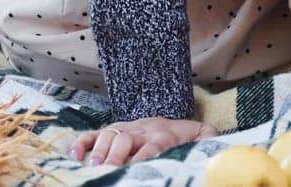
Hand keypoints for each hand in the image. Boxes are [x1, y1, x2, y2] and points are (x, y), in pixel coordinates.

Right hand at [71, 117, 215, 165]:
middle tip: (109, 169)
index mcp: (163, 134)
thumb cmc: (184, 137)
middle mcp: (141, 129)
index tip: (137, 167)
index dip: (144, 156)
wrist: (170, 121)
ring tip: (93, 166)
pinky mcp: (112, 131)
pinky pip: (94, 134)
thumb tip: (216, 145)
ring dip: (99, 150)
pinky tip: (74, 155)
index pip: (153, 145)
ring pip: (109, 135)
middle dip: (117, 155)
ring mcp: (124, 129)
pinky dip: (82, 143)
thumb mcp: (201, 136)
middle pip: (126, 140)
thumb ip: (208, 139)